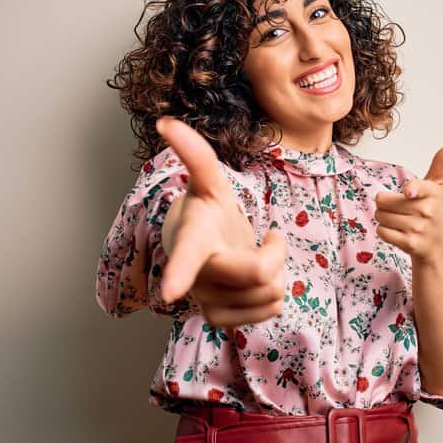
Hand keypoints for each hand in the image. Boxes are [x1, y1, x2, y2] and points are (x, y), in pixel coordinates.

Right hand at [156, 116, 286, 329]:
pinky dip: (274, 294)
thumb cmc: (208, 213)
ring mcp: (206, 302)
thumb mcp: (209, 183)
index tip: (169, 291)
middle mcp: (194, 277)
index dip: (178, 273)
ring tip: (255, 258)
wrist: (204, 252)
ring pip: (271, 293)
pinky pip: (272, 311)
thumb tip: (165, 122)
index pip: (185, 256)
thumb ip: (194, 153)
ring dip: (277, 272)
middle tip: (268, 238)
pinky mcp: (221, 321)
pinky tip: (255, 283)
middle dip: (276, 252)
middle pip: (259, 273)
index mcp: (191, 240)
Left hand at [373, 140, 442, 263]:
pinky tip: (398, 232)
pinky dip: (384, 232)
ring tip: (400, 221)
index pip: (415, 187)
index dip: (411, 190)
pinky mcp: (409, 243)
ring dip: (384, 218)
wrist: (436, 245)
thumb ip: (442, 161)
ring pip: (380, 216)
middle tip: (400, 209)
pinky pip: (381, 231)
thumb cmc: (433, 211)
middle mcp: (427, 210)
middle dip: (385, 204)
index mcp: (432, 192)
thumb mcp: (437, 185)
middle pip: (382, 200)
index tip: (410, 192)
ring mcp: (418, 228)